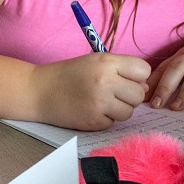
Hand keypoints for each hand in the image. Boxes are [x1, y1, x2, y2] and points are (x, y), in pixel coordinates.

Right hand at [29, 54, 150, 129]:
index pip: (143, 71)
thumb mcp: (94, 61)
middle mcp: (106, 81)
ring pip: (129, 112)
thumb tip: (145, 88)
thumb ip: (121, 69)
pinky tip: (90, 110)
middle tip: (111, 93)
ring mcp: (100, 103)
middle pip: (139, 94)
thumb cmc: (68, 74)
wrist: (38, 91)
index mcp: (107, 62)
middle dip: (128, 95)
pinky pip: (113, 123)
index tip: (124, 78)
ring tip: (101, 102)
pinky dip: (104, 119)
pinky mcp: (93, 121)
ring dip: (118, 109)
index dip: (136, 76)